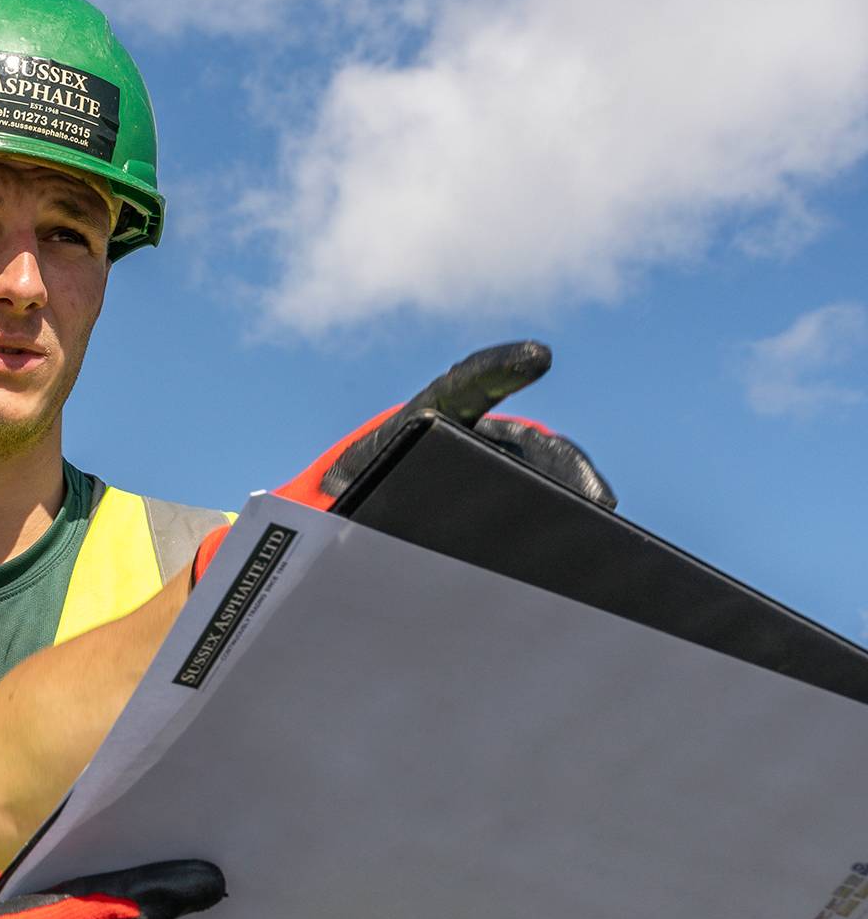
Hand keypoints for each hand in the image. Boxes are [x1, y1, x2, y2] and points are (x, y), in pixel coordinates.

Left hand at [193, 341, 615, 584]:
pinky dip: (562, 527)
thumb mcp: (320, 512)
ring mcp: (480, 471)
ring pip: (536, 476)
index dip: (497, 371)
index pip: (461, 388)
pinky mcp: (491, 505)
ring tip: (600, 530)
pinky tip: (589, 561)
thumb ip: (335, 511)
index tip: (537, 357)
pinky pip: (533, 507)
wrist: (319, 543)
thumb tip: (356, 522)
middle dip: (562, 463)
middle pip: (522, 442)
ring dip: (571, 500)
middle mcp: (455, 440)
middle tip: (596, 500)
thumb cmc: (317, 522)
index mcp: (410, 426)